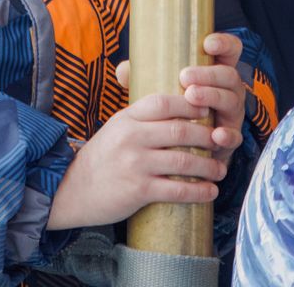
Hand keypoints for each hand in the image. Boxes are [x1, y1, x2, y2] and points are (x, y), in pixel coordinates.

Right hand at [46, 90, 226, 229]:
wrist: (71, 190)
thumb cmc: (101, 158)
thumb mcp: (116, 128)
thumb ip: (141, 117)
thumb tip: (174, 105)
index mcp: (127, 118)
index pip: (163, 102)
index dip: (188, 103)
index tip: (207, 107)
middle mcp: (132, 137)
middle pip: (178, 130)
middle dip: (206, 136)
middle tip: (222, 139)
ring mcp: (135, 163)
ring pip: (182, 160)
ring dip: (208, 164)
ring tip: (221, 167)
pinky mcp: (138, 190)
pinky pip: (176, 189)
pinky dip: (198, 191)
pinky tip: (210, 191)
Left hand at [116, 32, 245, 167]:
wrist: (179, 150)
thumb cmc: (171, 111)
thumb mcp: (160, 91)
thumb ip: (144, 77)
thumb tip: (123, 70)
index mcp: (214, 71)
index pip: (229, 50)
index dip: (223, 43)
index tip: (207, 43)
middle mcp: (228, 90)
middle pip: (229, 74)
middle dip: (209, 73)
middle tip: (185, 76)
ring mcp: (231, 114)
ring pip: (231, 100)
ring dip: (213, 96)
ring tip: (191, 96)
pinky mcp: (229, 139)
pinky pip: (235, 136)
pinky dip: (227, 135)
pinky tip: (216, 134)